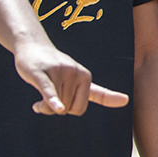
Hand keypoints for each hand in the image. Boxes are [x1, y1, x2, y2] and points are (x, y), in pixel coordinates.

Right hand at [14, 38, 128, 114]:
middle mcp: (76, 73)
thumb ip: (71, 97)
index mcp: (86, 76)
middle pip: (68, 110)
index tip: (125, 100)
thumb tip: (60, 110)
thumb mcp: (68, 80)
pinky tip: (57, 108)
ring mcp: (60, 72)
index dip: (110, 98)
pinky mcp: (42, 74)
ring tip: (40, 92)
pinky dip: (52, 101)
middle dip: (57, 109)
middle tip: (50, 95)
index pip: (91, 100)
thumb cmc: (52, 67)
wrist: (32, 46)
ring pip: (55, 107)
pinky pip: (49, 91)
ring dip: (44, 106)